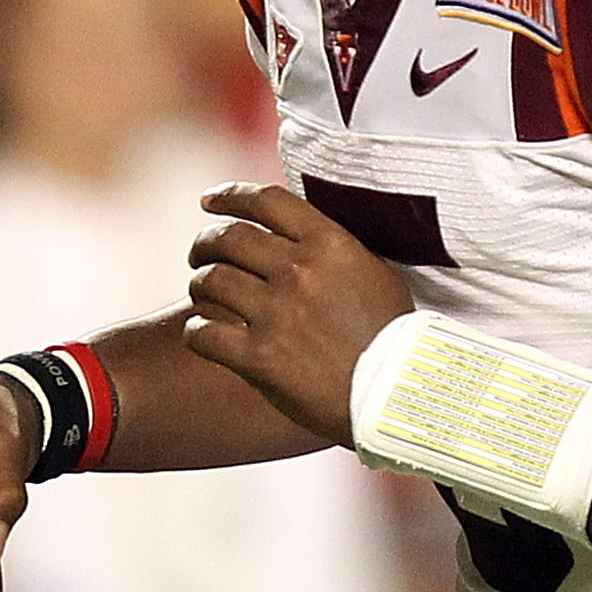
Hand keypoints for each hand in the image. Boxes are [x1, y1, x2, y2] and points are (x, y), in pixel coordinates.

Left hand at [182, 182, 412, 446]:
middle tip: (200, 254)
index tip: (209, 201)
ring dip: (198, 284)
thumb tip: (308, 236)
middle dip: (205, 242)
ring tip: (201, 293)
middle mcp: (300, 271)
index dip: (230, 196)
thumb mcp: (378, 275)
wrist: (396, 395)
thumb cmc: (393, 337)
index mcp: (330, 245)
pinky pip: (203, 332)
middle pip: (229, 237)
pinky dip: (195, 330)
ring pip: (210, 280)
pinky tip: (201, 333)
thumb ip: (339, 250)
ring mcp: (277, 314)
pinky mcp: (259, 357)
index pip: (266, 201)